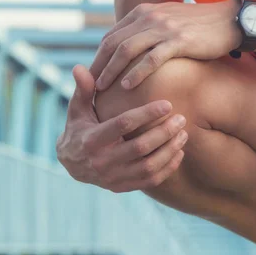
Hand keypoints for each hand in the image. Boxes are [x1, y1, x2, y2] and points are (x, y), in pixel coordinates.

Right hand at [56, 65, 188, 192]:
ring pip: (148, 166)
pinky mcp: (122, 187)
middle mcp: (102, 162)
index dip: (146, 114)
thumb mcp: (77, 109)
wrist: (72, 164)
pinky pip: (150, 181)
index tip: (167, 104)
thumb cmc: (79, 128)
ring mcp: (113, 177)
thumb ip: (83, 89)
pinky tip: (179, 152)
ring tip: (183, 134)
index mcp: (91, 140)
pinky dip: (167, 167)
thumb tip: (80, 67)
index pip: (123, 125)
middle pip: (140, 147)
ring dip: (169, 150)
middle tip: (181, 119)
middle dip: (164, 132)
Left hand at [91, 0, 240, 90]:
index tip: (91, 77)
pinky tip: (127, 86)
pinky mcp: (178, 40)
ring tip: (102, 89)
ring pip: (127, 50)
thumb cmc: (198, 27)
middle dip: (99, 66)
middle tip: (89, 87)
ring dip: (111, 70)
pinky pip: (151, 58)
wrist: (228, 20)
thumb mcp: (167, 22)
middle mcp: (149, 17)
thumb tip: (130, 53)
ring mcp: (163, 28)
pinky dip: (136, 72)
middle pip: (114, 43)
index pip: (112, 36)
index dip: (98, 58)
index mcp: (143, 12)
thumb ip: (147, 32)